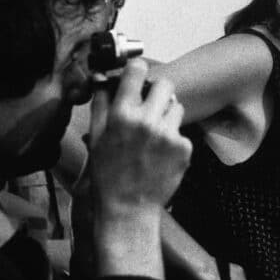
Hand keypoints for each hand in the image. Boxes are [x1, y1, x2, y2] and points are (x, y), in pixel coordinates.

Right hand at [88, 58, 190, 217]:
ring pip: (176, 106)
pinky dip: (173, 139)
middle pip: (165, 83)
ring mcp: (168, 134)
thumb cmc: (108, 174)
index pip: (137, 70)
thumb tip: (101, 79)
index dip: (137, 70)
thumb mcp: (96, 137)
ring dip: (167, 114)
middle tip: (150, 104)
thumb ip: (101, 104)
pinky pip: (181, 131)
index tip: (137, 75)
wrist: (128, 208)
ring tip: (154, 134)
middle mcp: (147, 121)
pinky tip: (160, 153)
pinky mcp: (184, 148)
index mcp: (122, 115)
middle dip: (157, 90)